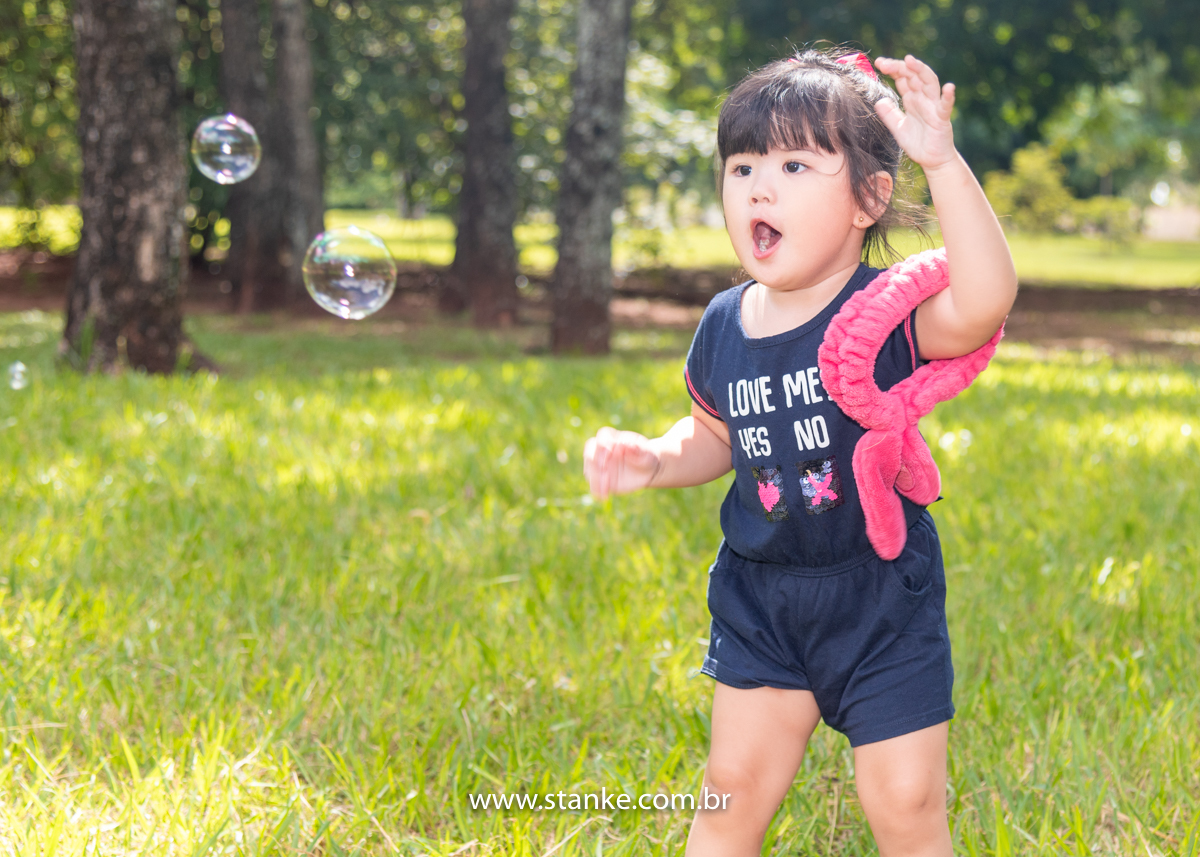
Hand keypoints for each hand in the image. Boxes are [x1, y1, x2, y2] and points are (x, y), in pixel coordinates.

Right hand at [583, 426, 660, 500]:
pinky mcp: (601, 479)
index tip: (609, 452)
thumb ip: (638, 449)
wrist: (647, 470)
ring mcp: (600, 466)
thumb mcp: (647, 452)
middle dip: (594, 461)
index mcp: (613, 439)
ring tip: (606, 487)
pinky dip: (596, 490)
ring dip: (595, 478)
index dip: (603, 444)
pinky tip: (604, 496)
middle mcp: (603, 451)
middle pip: (590, 452)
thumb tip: (625, 445)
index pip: (602, 437)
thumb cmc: (646, 456)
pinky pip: (594, 484)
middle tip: (604, 470)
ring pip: (589, 469)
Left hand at [873, 55, 956, 171]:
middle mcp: (923, 99)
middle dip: (900, 67)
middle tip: (885, 63)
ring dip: (921, 71)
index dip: (892, 69)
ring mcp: (934, 107)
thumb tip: (878, 100)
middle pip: (913, 76)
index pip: (903, 78)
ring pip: (929, 83)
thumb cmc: (917, 143)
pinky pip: (946, 106)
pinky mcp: (942, 119)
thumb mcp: (898, 128)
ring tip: (910, 61)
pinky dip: (948, 96)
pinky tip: (949, 87)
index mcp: (912, 99)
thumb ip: (889, 114)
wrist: (932, 160)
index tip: (879, 63)